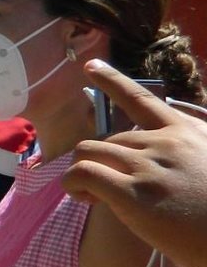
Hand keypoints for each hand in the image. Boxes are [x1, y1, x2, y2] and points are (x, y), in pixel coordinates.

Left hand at [63, 59, 206, 266]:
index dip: (112, 81)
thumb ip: (180, 150)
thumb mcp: (206, 160)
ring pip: (87, 152)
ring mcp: (148, 165)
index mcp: (186, 131)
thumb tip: (144, 155)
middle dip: (99, 162)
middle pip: (106, 138)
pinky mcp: (132, 192)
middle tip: (105, 189)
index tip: (90, 67)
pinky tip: (86, 199)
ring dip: (82, 172)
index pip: (142, 99)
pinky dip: (73, 184)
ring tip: (94, 196)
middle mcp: (165, 142)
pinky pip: (82, 173)